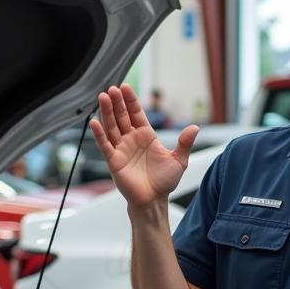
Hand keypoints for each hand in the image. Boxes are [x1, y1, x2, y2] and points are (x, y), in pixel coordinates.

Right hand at [89, 83, 198, 208]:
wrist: (154, 200)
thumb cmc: (165, 182)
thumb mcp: (179, 160)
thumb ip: (184, 143)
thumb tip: (195, 128)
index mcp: (146, 136)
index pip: (136, 113)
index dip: (131, 100)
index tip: (125, 87)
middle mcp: (132, 139)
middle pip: (122, 116)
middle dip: (117, 102)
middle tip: (112, 89)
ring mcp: (121, 149)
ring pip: (111, 127)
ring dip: (106, 112)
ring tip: (103, 97)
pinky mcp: (113, 161)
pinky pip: (105, 145)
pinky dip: (99, 134)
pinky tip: (94, 122)